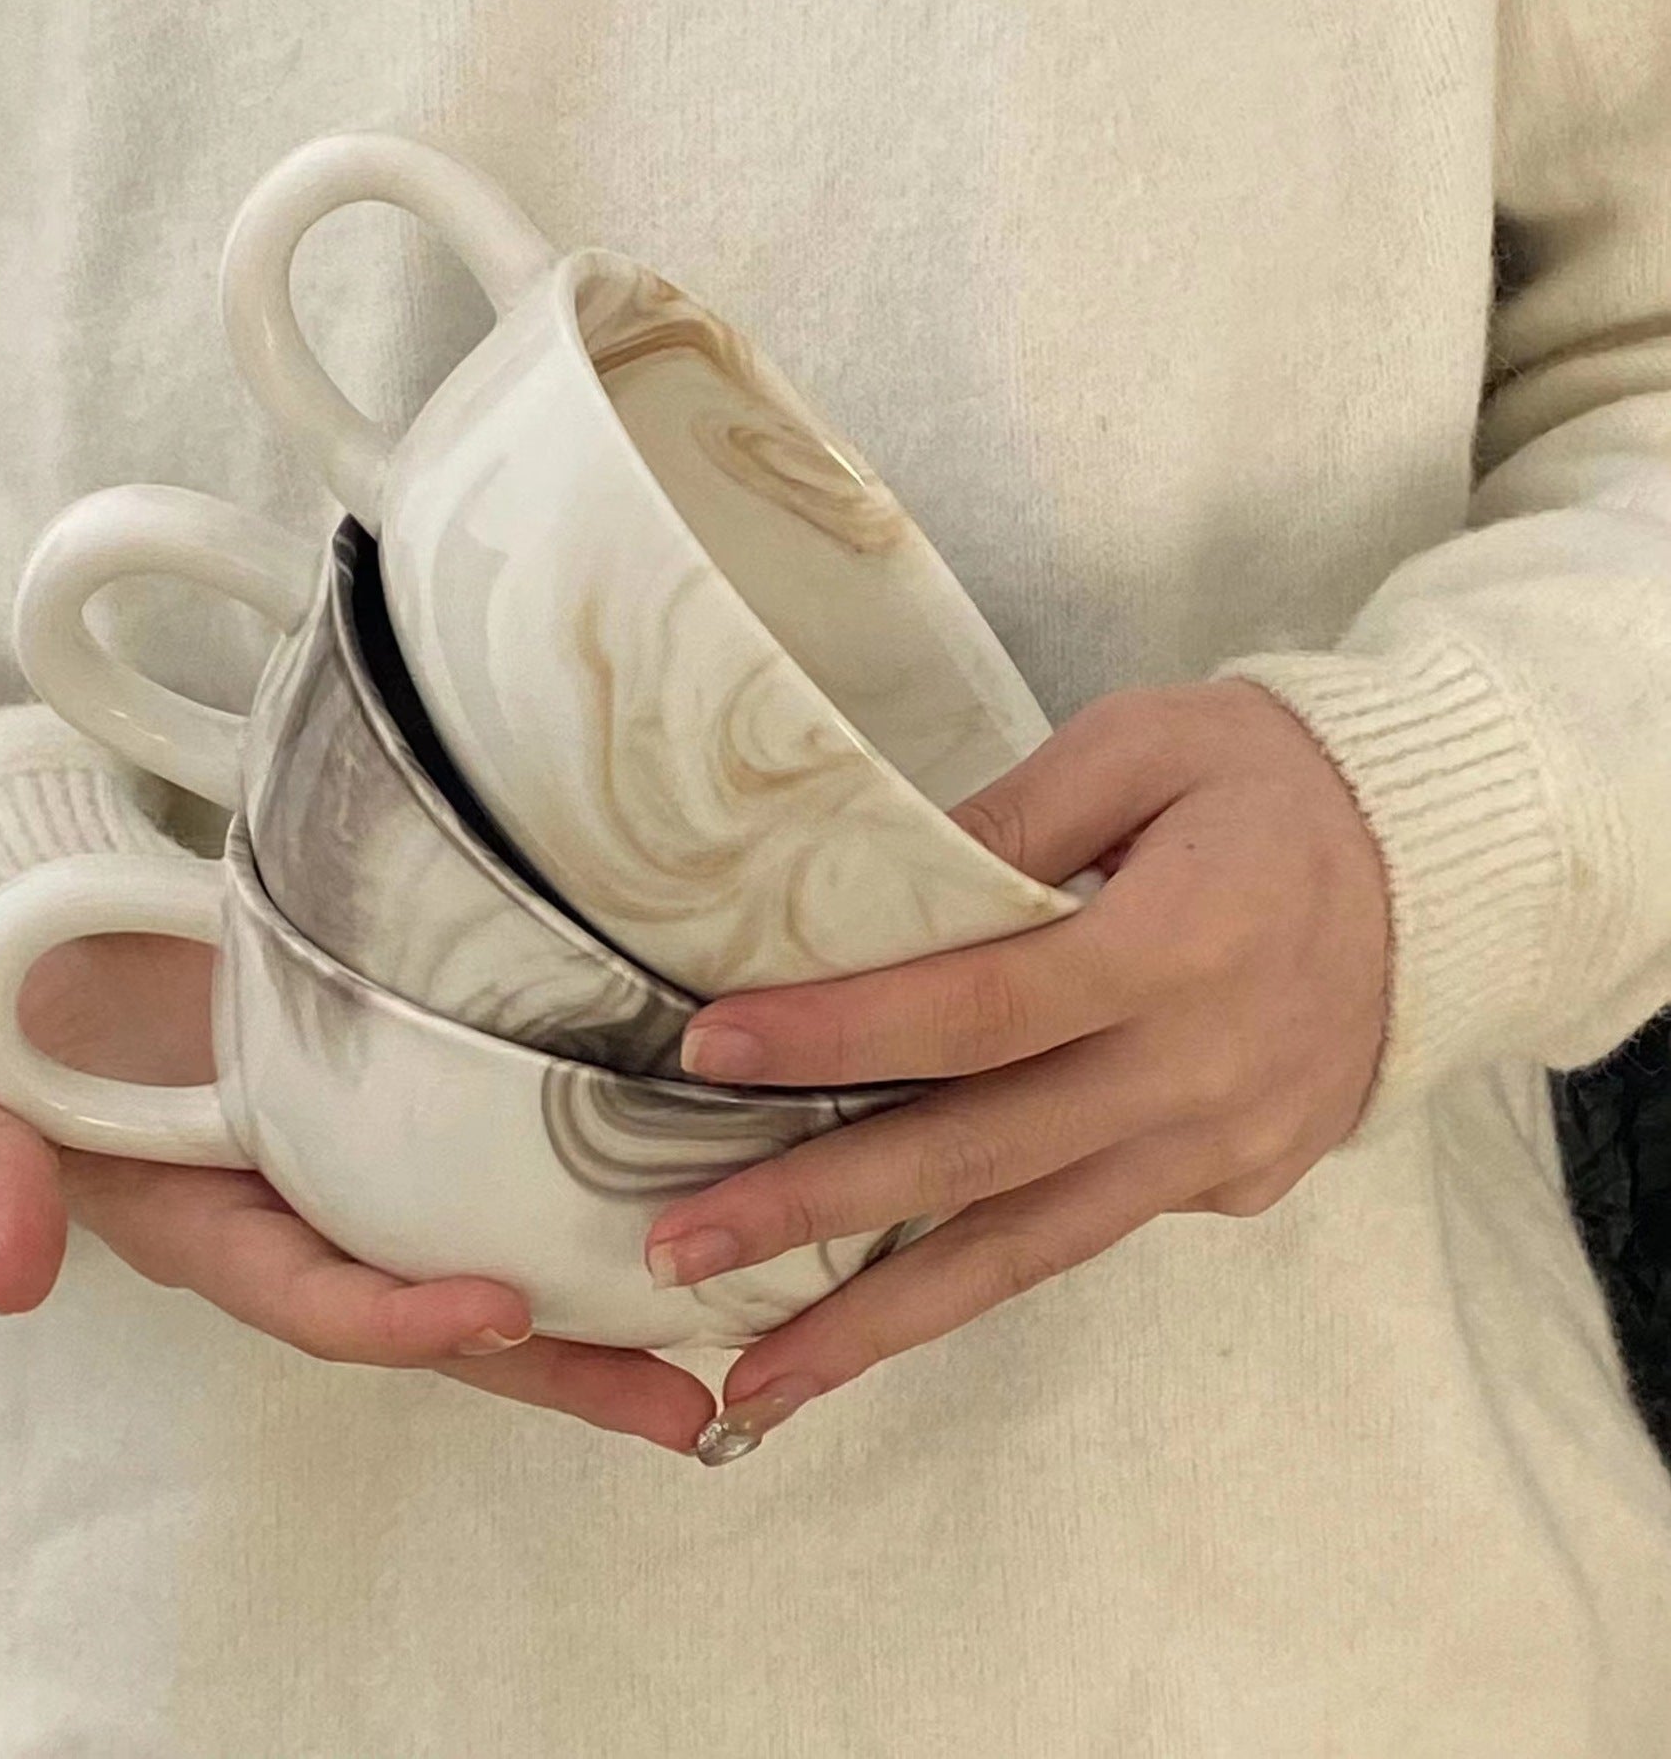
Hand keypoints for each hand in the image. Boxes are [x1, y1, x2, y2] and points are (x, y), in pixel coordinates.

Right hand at [0, 922, 714, 1452]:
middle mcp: (287, 1214)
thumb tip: (8, 1274)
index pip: (315, 1294)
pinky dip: (563, 1203)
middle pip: (431, 1315)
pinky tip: (662, 1207)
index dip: (405, 1315)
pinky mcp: (377, 1102)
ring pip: (474, 1254)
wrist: (17, 929)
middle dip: (554, 1370)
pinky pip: (476, 1168)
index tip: (510, 1312)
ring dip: (588, 1312)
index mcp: (198, 1224)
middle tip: (688, 1414)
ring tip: (712, 1355)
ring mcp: (338, 1165)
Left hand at [644, 680, 1390, 1462]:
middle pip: (979, 1157)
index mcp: (1178, 947)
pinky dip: (976, 1280)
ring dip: (884, 1319)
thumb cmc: (1272, 781)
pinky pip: (1082, 1238)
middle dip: (817, 1211)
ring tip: (761, 1376)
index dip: (841, 1035)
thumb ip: (1012, 820)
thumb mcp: (1147, 745)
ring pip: (1027, 1249)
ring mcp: (1218, 1149)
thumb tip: (873, 892)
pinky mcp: (1228, 1186)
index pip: (978, 1008)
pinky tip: (881, 1314)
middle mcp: (1196, 1073)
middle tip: (678, 1250)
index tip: (710, 1050)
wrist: (1442, 868)